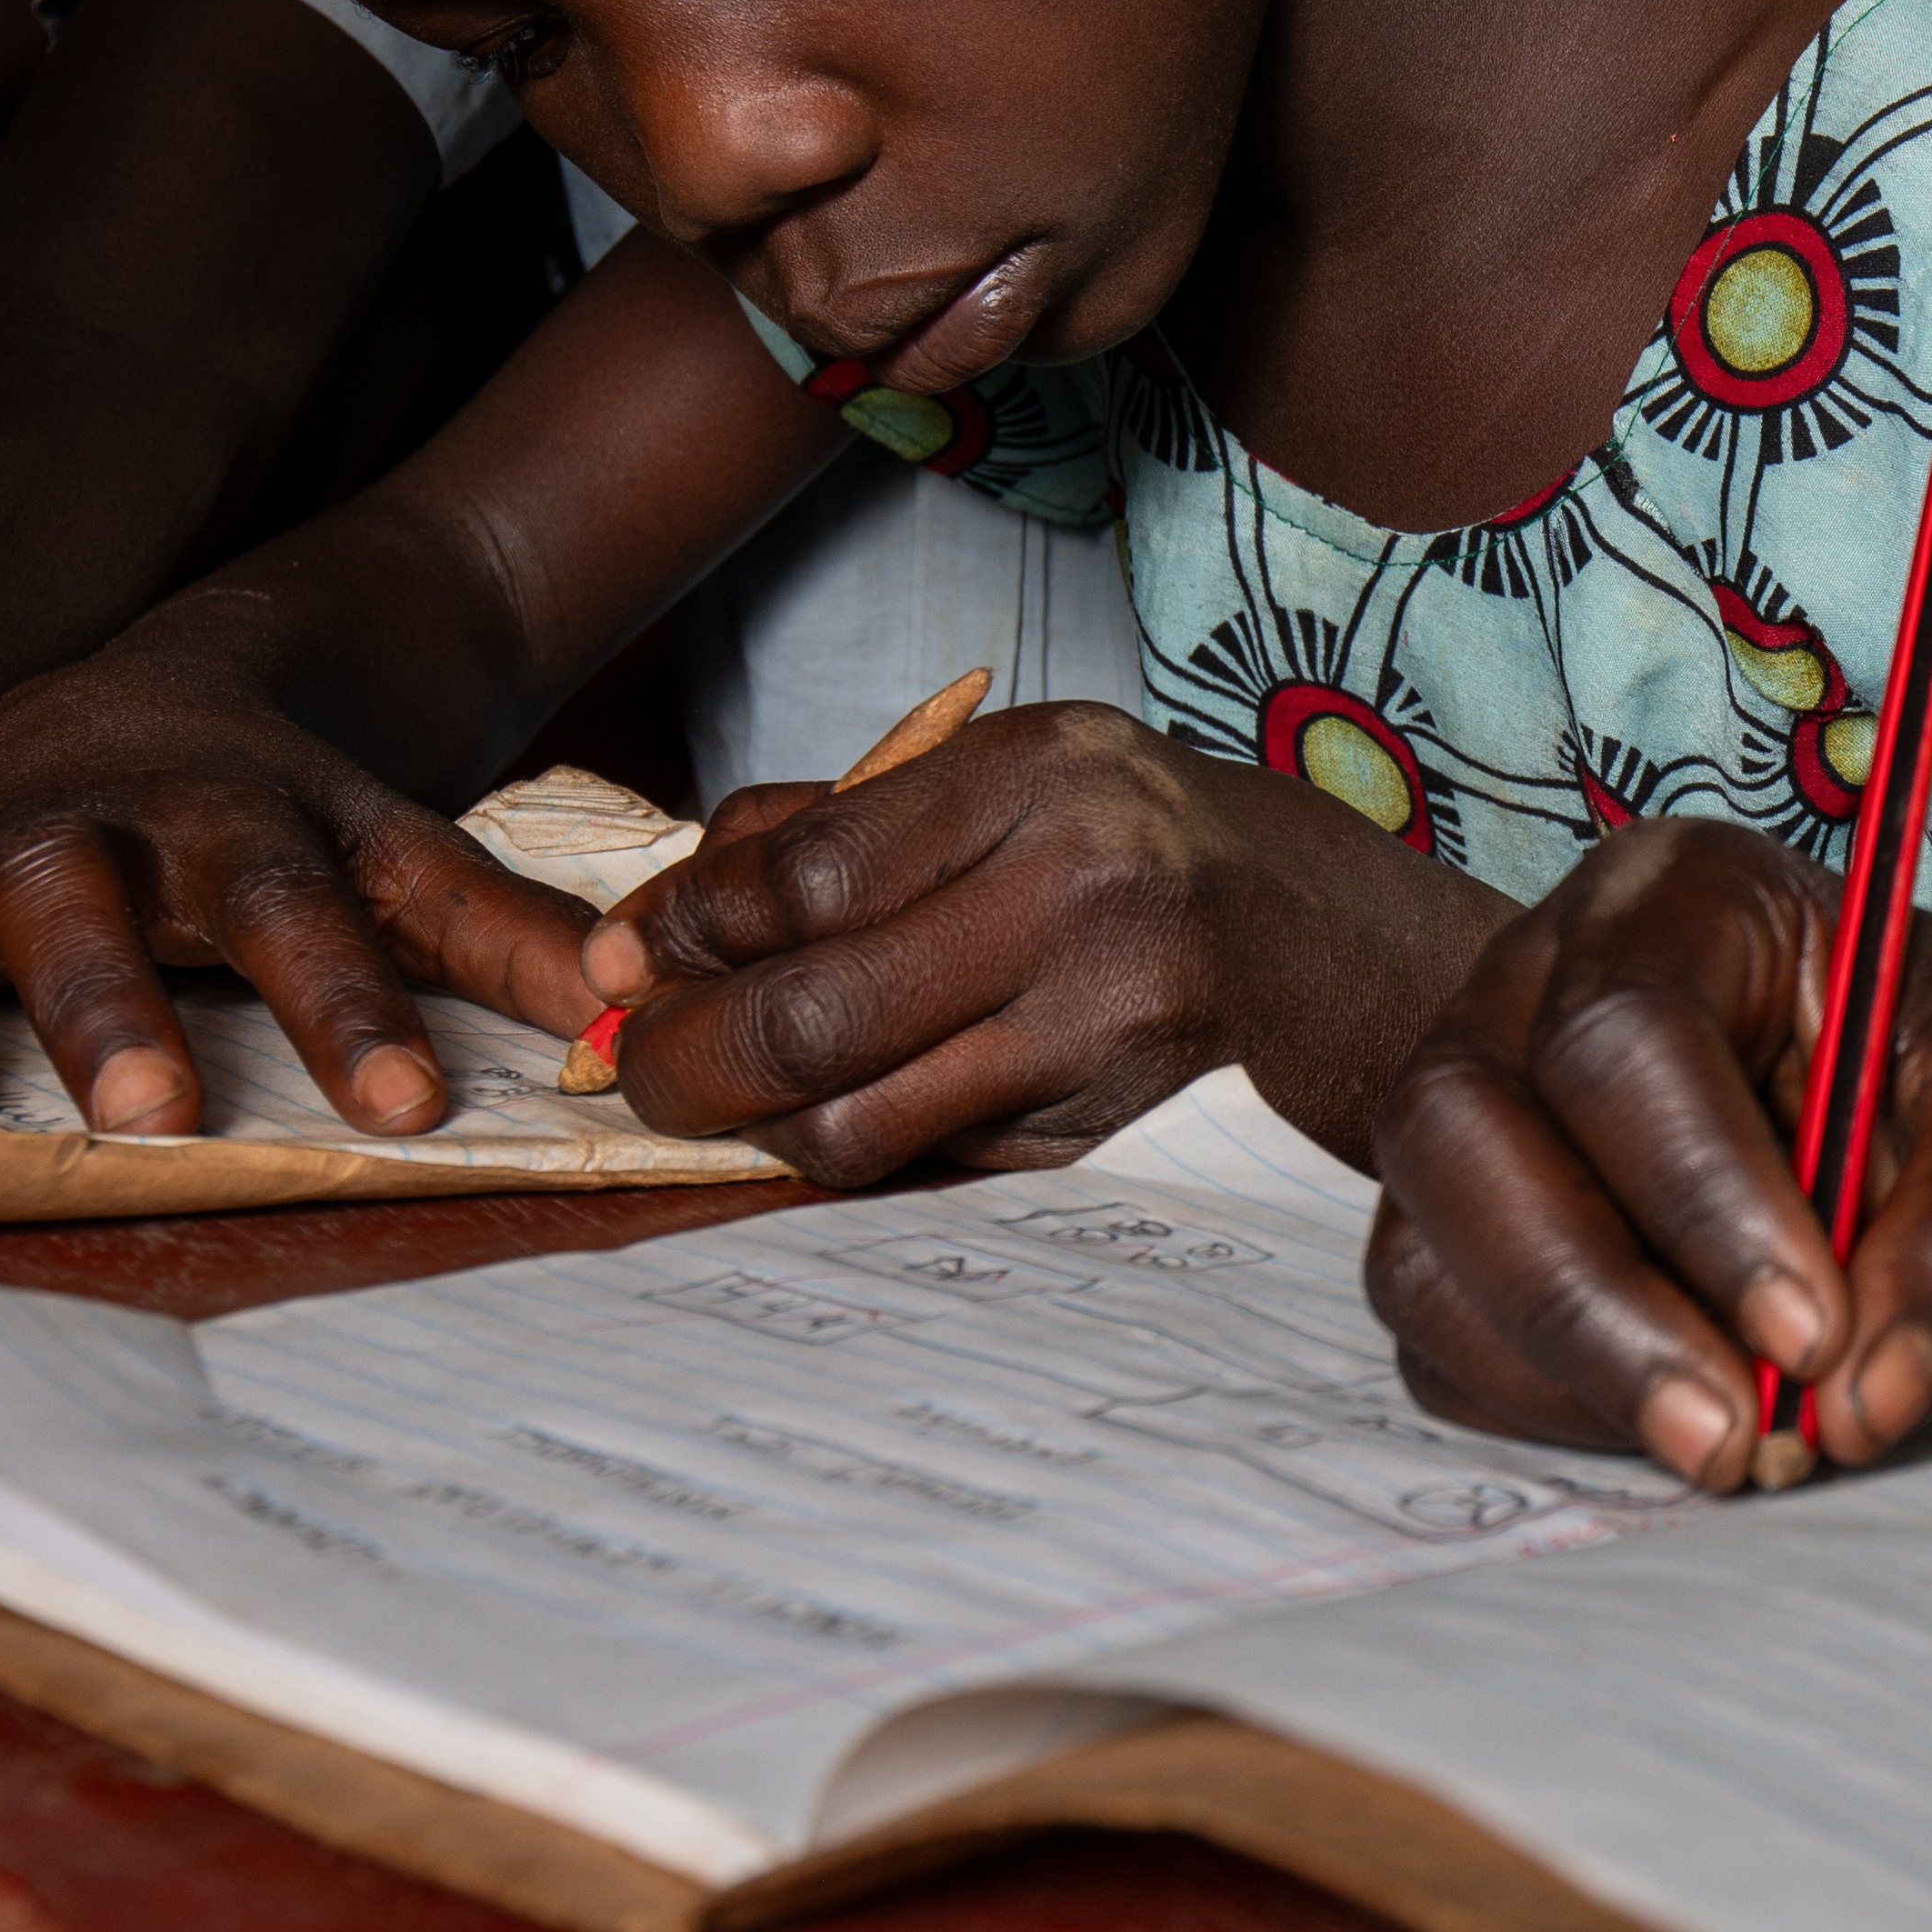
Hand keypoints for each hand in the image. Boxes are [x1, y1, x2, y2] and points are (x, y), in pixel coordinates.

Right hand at [0, 642, 598, 1134]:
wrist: (168, 694)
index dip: (351, 1003)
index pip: (305, 907)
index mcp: (240, 822)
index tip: (403, 1105)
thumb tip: (633, 1013)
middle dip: (112, 1001)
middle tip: (142, 1113)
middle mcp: (93, 822)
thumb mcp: (401, 853)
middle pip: (92, 893)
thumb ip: (504, 934)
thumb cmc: (286, 817)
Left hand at [581, 702, 1501, 1186]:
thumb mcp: (990, 772)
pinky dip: (853, 1141)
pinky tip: (842, 1101)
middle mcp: (1084, 897)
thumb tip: (646, 928)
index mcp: (1041, 778)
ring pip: (858, 1122)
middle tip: (634, 1065)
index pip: (808, 876)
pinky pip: (926, 1160)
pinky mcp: (1103, 1126)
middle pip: (817, 1016)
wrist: (1302, 926)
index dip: (685, 928)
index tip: (629, 957)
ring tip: (724, 1094)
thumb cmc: (1115, 831)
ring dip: (754, 1123)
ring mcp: (1104, 1027)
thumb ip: (822, 826)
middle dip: (684, 1058)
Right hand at [1363, 815, 1931, 1490]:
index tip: (1815, 1332)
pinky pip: (1441, 1344)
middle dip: (1599, 1306)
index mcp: (1686, 896)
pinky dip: (1552, 1414)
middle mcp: (1540, 982)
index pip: (1625, 1028)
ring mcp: (1480, 1111)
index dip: (1703, 1193)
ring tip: (1739, 1450)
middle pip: (1464, 1125)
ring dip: (1571, 1378)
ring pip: (1423, 1250)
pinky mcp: (1460, 1239)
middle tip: (1745, 1438)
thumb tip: (1863, 1400)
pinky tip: (1687, 1424)